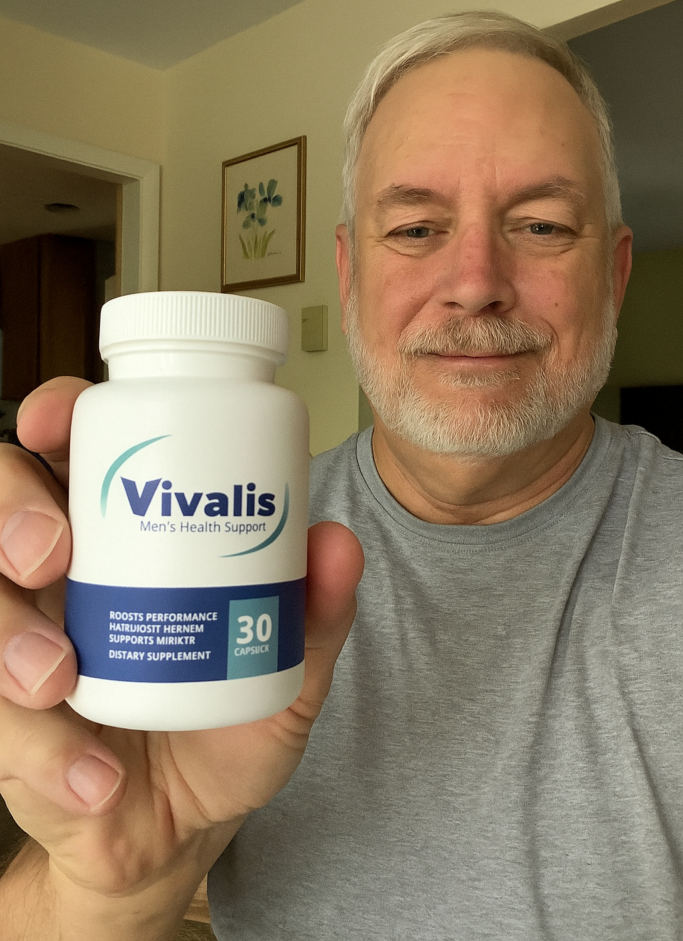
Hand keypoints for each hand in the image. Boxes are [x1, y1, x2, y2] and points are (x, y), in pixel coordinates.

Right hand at [0, 378, 362, 934]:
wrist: (183, 829)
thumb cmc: (225, 727)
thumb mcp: (284, 670)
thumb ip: (312, 616)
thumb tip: (336, 544)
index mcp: (122, 542)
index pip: (71, 455)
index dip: (53, 418)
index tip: (57, 421)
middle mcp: (59, 583)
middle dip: (10, 515)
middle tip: (52, 554)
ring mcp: (22, 652)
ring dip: (10, 637)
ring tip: (60, 680)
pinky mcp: (9, 731)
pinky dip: (43, 753)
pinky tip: (94, 781)